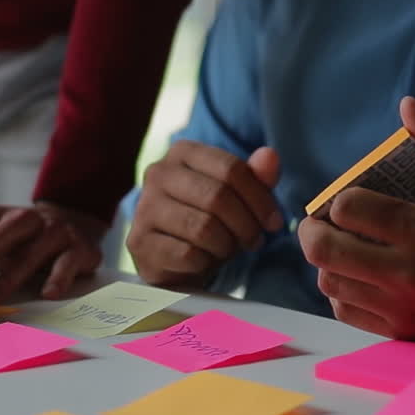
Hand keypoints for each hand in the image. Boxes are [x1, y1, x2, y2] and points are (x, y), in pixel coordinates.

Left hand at [0, 201, 105, 304]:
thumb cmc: (29, 240)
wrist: (77, 223)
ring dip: (6, 279)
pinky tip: (47, 293)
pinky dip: (56, 279)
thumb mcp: (1, 240)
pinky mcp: (80, 247)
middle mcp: (27, 218)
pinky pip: (66, 263)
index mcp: (2, 215)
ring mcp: (55, 231)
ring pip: (28, 254)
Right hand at [128, 141, 284, 287]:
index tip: (274, 222)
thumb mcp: (237, 196)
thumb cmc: (209, 219)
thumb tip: (270, 155)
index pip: (232, 169)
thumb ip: (256, 175)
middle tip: (255, 241)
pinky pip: (187, 254)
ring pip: (203, 227)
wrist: (174, 258)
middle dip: (246, 224)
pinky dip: (206, 262)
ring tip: (229, 248)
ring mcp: (144, 207)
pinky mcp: (140, 242)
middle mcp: (158, 173)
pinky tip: (206, 260)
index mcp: (182, 152)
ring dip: (227, 245)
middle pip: (218, 197)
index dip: (261, 199)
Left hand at [299, 97, 414, 354]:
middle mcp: (407, 273)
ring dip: (326, 261)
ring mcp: (401, 309)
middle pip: (325, 249)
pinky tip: (354, 277)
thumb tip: (409, 104)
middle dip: (313, 229)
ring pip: (329, 282)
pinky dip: (340, 291)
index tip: (348, 198)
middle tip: (320, 221)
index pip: (349, 209)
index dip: (338, 200)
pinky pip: (345, 311)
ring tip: (340, 247)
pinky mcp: (400, 334)